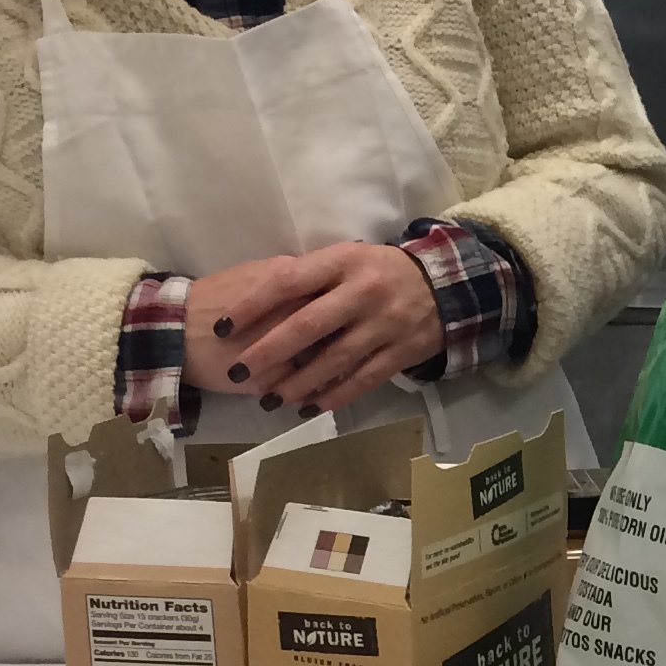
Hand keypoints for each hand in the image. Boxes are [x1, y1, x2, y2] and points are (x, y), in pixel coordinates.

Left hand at [184, 243, 443, 417]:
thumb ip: (307, 277)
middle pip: (307, 326)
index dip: (252, 306)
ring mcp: (385, 324)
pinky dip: (335, 395)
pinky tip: (310, 407)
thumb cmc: (376, 271)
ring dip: (298, 383)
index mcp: (342, 261)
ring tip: (269, 399)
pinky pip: (363, 379)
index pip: (288, 282)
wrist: (443, 285)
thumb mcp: (344, 259)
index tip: (222, 327)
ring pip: (334, 360)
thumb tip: (255, 302)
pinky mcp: (401, 352)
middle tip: (238, 373)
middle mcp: (363, 291)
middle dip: (268, 352)